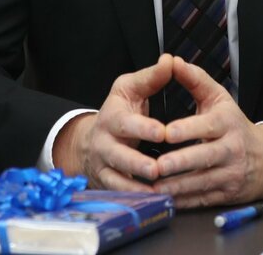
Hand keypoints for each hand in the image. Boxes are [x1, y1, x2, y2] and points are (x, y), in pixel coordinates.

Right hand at [52, 54, 172, 190]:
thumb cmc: (119, 111)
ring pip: (116, 179)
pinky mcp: (106, 183)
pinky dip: (134, 199)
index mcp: (113, 116)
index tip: (162, 132)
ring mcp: (104, 165)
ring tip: (156, 191)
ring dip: (136, 187)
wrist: (91, 139)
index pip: (126, 122)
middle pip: (119, 155)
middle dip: (137, 162)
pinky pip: (118, 194)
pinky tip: (151, 202)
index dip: (143, 128)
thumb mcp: (130, 89)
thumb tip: (171, 60)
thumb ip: (152, 77)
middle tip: (157, 168)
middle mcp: (105, 142)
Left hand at [151, 56, 262, 207]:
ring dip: (176, 187)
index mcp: (226, 122)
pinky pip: (203, 199)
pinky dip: (183, 201)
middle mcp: (231, 148)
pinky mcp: (227, 193)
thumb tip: (173, 61)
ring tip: (154, 186)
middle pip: (204, 157)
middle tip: (157, 166)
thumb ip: (195, 79)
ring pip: (202, 182)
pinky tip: (166, 200)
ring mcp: (230, 173)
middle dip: (179, 163)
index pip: (206, 126)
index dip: (187, 130)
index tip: (166, 133)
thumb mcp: (219, 98)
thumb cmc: (234, 124)